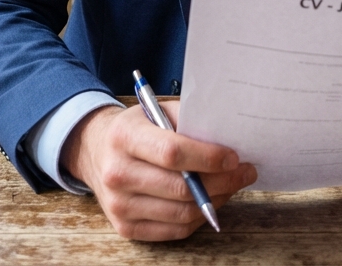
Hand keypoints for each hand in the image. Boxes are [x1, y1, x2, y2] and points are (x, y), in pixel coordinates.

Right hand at [62, 103, 256, 239]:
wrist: (96, 151)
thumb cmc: (137, 128)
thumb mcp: (157, 111)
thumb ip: (188, 120)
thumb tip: (228, 138)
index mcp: (125, 137)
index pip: (172, 153)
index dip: (208, 157)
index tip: (234, 157)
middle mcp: (118, 173)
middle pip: (181, 187)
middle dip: (222, 181)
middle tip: (245, 172)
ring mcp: (119, 205)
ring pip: (181, 213)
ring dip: (215, 201)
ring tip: (232, 186)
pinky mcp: (125, 228)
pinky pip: (174, 230)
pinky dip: (198, 218)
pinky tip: (210, 201)